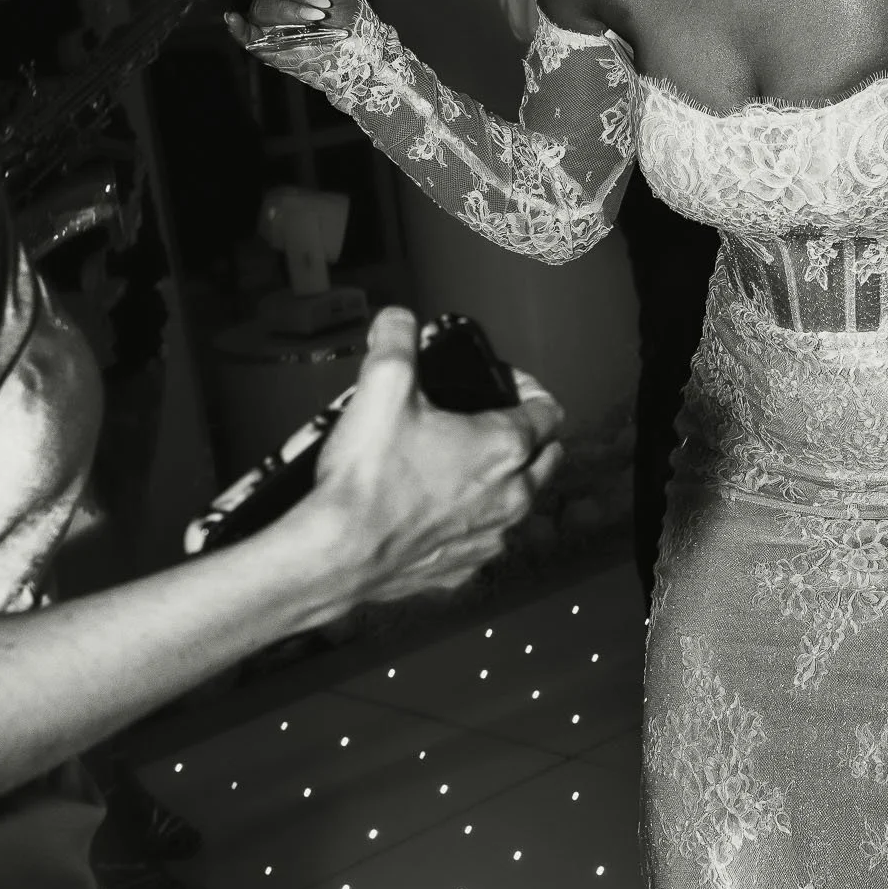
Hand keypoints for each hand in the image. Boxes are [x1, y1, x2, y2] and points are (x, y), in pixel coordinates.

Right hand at [224, 0, 360, 46]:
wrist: (360, 49)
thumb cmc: (349, 15)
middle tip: (318, 0)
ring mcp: (268, 19)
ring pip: (261, 7)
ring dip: (288, 10)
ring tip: (316, 18)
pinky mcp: (266, 43)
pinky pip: (244, 35)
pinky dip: (237, 27)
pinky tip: (235, 20)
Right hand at [285, 308, 562, 605]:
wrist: (337, 554)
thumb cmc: (368, 480)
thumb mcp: (382, 386)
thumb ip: (396, 341)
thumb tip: (398, 321)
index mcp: (504, 448)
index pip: (549, 411)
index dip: (531, 389)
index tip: (508, 383)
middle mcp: (511, 496)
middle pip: (548, 459)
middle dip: (532, 437)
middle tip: (497, 421)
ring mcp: (490, 537)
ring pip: (521, 503)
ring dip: (507, 482)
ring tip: (469, 466)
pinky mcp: (464, 568)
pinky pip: (484, 540)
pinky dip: (473, 522)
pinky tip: (443, 511)